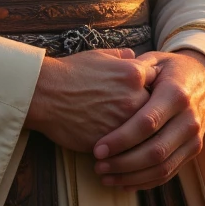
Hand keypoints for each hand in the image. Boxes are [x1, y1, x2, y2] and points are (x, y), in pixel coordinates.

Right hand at [24, 48, 155, 151]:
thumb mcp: (98, 55)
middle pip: (157, 111)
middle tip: (144, 120)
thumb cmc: (69, 72)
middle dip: (152, 115)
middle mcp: (134, 97)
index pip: (159, 85)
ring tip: (135, 139)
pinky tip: (122, 149)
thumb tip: (134, 55)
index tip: (150, 96)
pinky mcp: (112, 141)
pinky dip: (127, 150)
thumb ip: (121, 56)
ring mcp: (124, 121)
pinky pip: (129, 149)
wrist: (45, 93)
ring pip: (146, 134)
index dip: (155, 91)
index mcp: (134, 74)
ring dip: (142, 137)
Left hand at [91, 50, 204, 189]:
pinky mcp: (194, 150)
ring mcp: (194, 138)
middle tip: (98, 166)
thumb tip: (108, 76)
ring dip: (132, 177)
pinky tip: (123, 183)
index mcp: (176, 94)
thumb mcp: (155, 61)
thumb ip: (134, 70)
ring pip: (162, 167)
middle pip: (155, 151)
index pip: (147, 123)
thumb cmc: (170, 70)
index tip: (97, 149)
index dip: (121, 139)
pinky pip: (169, 173)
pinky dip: (145, 182)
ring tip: (105, 177)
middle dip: (123, 163)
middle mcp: (189, 119)